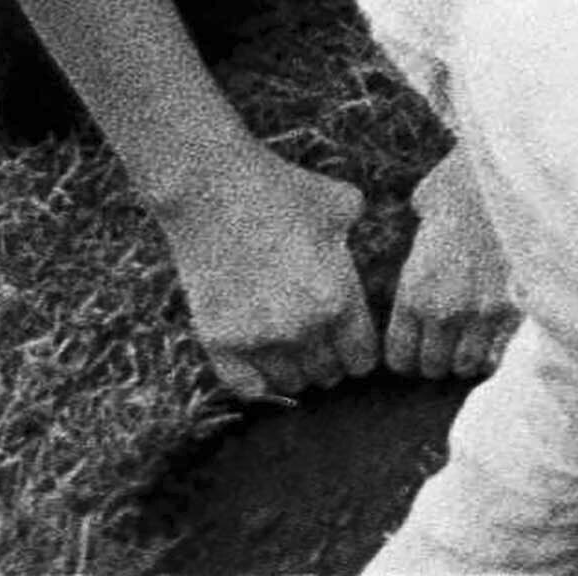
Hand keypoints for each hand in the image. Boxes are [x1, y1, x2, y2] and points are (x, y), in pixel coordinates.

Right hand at [162, 149, 380, 402]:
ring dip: (295, 372)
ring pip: (289, 382)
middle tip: (322, 350)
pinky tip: (261, 371)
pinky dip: (256, 383)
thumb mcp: (343, 205)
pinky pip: (245, 386)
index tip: (353, 350)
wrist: (213, 190)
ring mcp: (258, 338)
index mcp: (339, 299)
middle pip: (327, 373)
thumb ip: (358, 234)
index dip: (360, 355)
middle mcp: (302, 328)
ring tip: (294, 356)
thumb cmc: (284, 190)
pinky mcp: (219, 341)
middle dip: (329, 362)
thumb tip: (364, 239)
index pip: (362, 358)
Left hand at [386, 149, 518, 381]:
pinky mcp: (517, 307)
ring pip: (467, 366)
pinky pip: (500, 351)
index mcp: (414, 290)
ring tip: (472, 342)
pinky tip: (497, 338)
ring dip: (467, 357)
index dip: (406, 356)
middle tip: (445, 345)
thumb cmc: (466, 180)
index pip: (400, 355)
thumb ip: (422, 226)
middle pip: (432, 367)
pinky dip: (496, 350)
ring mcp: (482, 313)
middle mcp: (444, 310)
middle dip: (436, 359)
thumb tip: (424, 213)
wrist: (512, 174)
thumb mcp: (427, 203)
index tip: (415, 348)